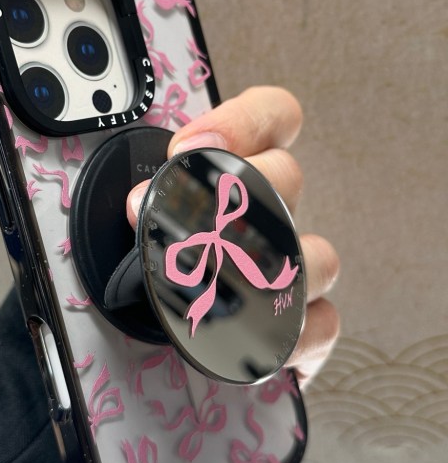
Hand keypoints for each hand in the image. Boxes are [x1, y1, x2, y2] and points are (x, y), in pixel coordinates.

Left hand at [126, 86, 339, 388]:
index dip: (243, 122)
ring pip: (319, 255)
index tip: (191, 147)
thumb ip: (148, 196)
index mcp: (238, 173)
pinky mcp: (303, 324)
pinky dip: (297, 338)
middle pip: (288, 178)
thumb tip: (139, 203)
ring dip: (272, 270)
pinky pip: (324, 324)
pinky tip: (254, 346)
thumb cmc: (152, 258)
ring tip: (220, 288)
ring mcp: (296, 268)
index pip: (275, 117)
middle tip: (182, 220)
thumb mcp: (143, 212)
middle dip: (234, 193)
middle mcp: (274, 212)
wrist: (139, 324)